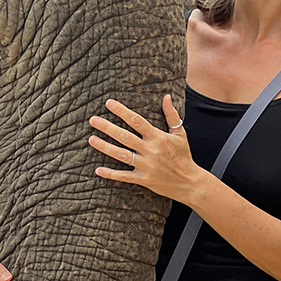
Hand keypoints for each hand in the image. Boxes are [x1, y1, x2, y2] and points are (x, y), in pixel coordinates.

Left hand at [89, 94, 205, 203]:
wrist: (190, 183)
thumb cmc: (183, 156)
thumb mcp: (180, 134)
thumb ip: (171, 115)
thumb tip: (166, 97)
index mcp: (158, 137)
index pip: (137, 121)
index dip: (122, 111)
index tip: (109, 104)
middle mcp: (151, 151)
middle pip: (125, 137)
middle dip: (107, 127)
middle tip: (93, 120)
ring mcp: (146, 166)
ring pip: (122, 155)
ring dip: (105, 147)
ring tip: (91, 139)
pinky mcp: (144, 179)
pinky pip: (124, 176)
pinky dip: (111, 174)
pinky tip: (98, 170)